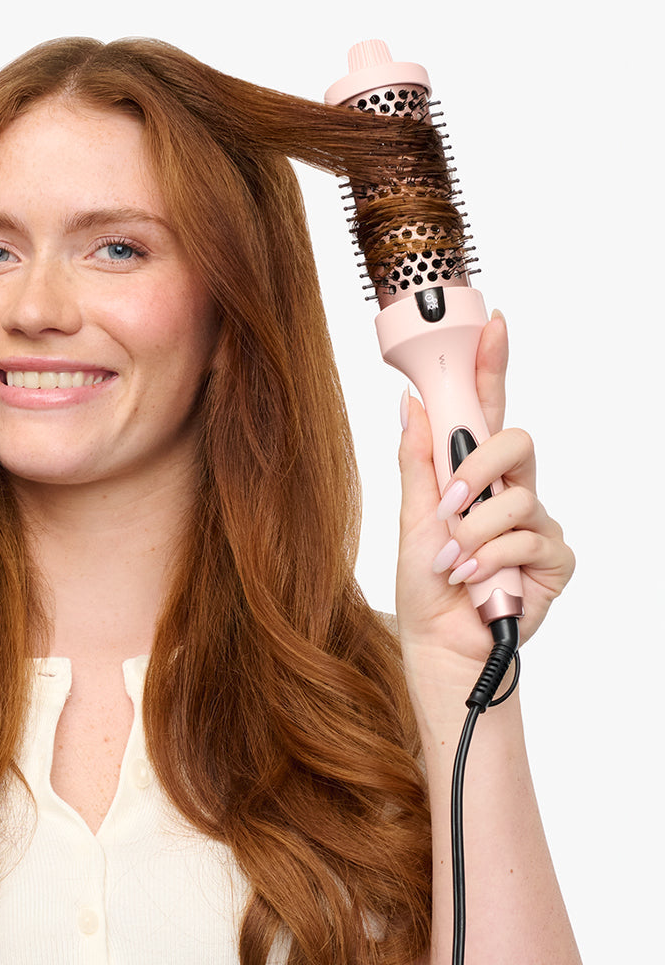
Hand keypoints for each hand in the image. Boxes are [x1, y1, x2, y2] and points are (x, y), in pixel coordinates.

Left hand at [394, 311, 574, 668]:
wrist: (438, 640)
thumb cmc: (424, 582)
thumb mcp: (411, 517)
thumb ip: (417, 461)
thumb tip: (411, 403)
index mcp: (473, 475)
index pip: (488, 412)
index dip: (492, 367)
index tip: (492, 325)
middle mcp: (510, 492)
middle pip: (516, 441)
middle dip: (477, 467)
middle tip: (447, 501)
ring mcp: (535, 525)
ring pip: (515, 498)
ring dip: (472, 532)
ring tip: (451, 561)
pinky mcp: (554, 559)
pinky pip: (528, 539)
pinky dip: (490, 560)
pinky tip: (474, 578)